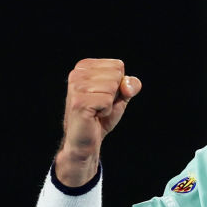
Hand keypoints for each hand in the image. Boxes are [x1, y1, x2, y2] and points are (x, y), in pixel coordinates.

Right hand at [57, 58, 141, 185]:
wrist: (87, 141)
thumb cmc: (102, 116)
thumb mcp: (121, 96)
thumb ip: (130, 85)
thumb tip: (127, 85)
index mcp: (85, 67)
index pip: (118, 65)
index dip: (119, 85)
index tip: (105, 96)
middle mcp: (77, 73)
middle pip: (116, 74)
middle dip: (115, 94)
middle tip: (101, 105)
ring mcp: (76, 87)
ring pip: (112, 86)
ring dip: (110, 103)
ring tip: (97, 110)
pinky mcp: (79, 102)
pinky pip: (107, 100)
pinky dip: (106, 111)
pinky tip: (94, 116)